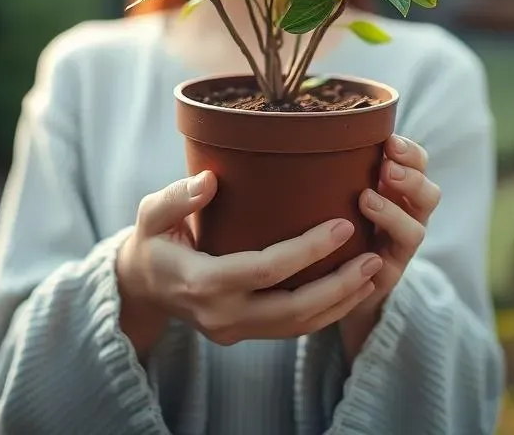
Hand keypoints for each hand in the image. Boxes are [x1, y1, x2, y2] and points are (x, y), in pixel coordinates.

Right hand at [116, 170, 383, 355]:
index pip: (265, 270)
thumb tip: (209, 179)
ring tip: (373, 271)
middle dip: (338, 287)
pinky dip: (325, 312)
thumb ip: (177, 197)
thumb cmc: (151, 241)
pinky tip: (350, 289)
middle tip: (373, 257)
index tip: (342, 225)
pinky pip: (291, 328)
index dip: (307, 250)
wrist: (140, 288)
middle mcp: (222, 315)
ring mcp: (234, 330)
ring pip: (297, 326)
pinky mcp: (245, 333)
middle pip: (292, 310)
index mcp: (202, 282)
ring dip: (339, 303)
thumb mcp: (151, 214)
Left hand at [339, 135, 440, 359]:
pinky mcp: (384, 275)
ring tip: (366, 199)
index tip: (389, 141)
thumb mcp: (333, 187)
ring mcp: (397, 247)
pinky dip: (377, 254)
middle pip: (428, 194)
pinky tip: (361, 243)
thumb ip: (330, 165)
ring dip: (393, 212)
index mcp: (395, 188)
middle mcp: (404, 215)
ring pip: (416, 229)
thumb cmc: (327, 217)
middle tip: (386, 167)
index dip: (409, 152)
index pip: (417, 164)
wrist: (328, 279)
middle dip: (411, 177)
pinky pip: (392, 264)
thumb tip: (293, 131)